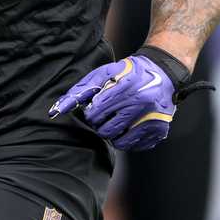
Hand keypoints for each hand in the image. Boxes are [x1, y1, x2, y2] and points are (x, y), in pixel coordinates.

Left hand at [49, 55, 175, 150]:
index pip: (95, 113)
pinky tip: (131, 125)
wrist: (162, 73)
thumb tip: (57, 109)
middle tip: (106, 115)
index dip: (91, 113)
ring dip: (113, 134)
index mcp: (125, 87)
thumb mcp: (104, 73)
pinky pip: (134, 146)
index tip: (95, 108)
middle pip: (105, 130)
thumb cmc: (128, 72)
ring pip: (119, 142)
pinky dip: (128, 139)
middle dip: (100, 124)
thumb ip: (81, 90)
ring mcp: (152, 119)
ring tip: (117, 120)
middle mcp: (141, 104)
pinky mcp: (159, 131)